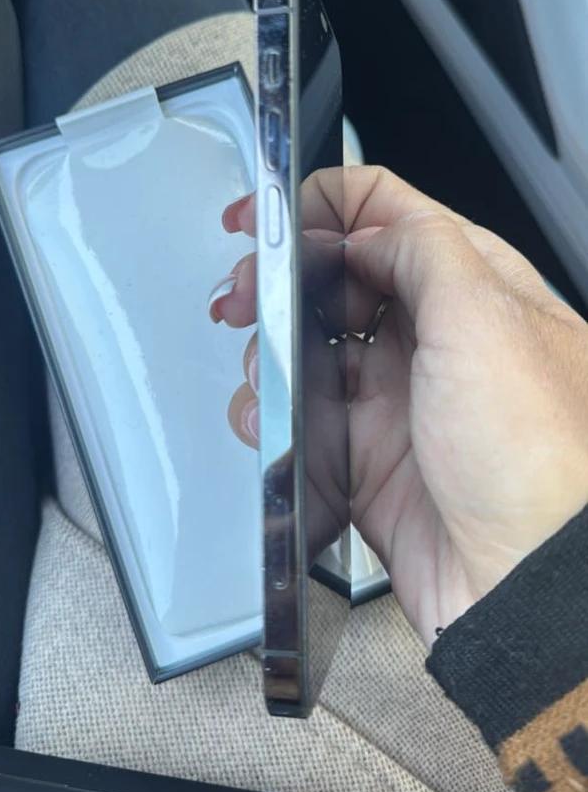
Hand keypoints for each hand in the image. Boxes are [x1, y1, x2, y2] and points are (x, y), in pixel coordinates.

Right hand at [209, 167, 587, 646]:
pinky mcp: (368, 458)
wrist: (530, 587)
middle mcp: (437, 337)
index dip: (322, 204)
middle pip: (337, 277)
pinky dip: (271, 413)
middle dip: (281, 277)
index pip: (389, 214)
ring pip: (310, 346)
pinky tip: (267, 417)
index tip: (269, 215)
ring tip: (261, 365)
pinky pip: (302, 419)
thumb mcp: (485, 316)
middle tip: (248, 292)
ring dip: (271, 348)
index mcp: (475, 286)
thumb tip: (362, 229)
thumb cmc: (542, 460)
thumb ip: (419, 248)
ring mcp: (401, 399)